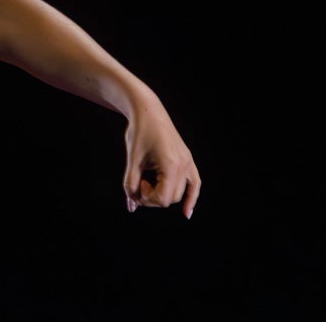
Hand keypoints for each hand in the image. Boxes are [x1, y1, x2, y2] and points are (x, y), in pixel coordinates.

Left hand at [123, 100, 201, 218]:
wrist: (147, 111)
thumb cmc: (138, 133)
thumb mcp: (132, 161)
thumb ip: (131, 185)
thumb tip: (132, 206)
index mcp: (171, 166)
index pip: (163, 199)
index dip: (146, 199)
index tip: (135, 186)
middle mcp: (184, 165)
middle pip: (171, 198)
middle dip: (153, 197)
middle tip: (138, 183)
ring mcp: (188, 162)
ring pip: (180, 193)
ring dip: (164, 193)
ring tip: (148, 181)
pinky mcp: (187, 159)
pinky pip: (194, 183)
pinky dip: (191, 197)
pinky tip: (187, 213)